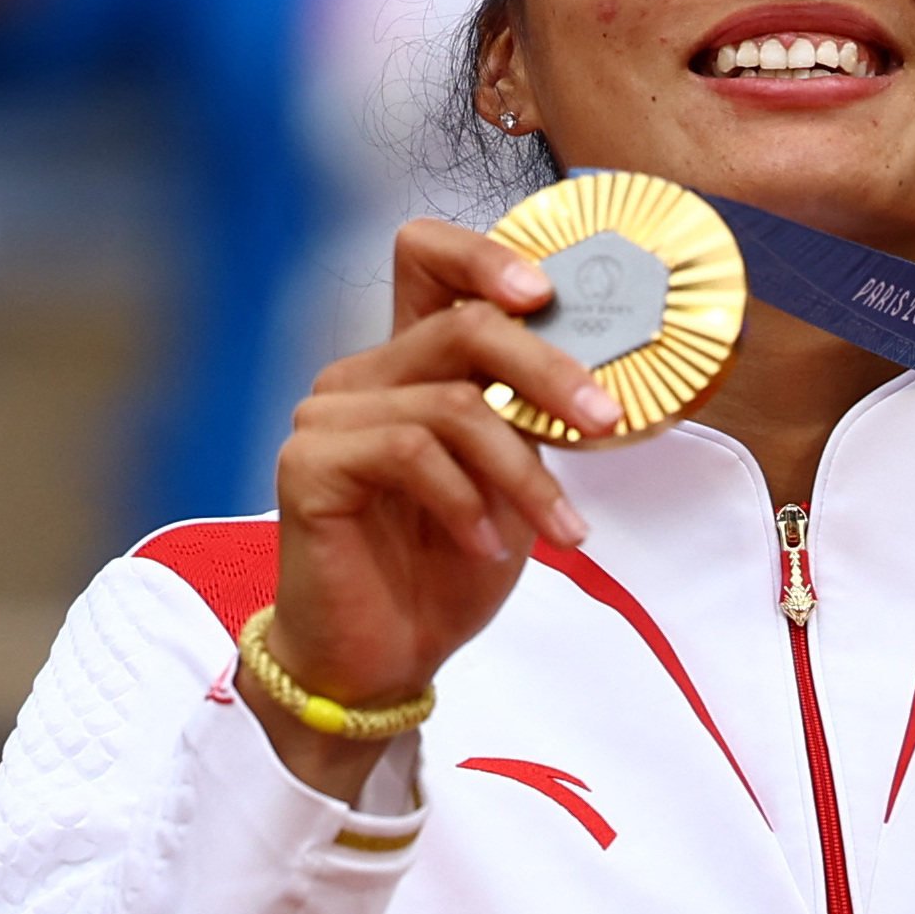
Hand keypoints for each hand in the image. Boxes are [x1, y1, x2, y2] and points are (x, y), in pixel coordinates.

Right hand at [243, 219, 622, 796]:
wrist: (385, 657)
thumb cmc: (446, 564)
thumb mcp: (513, 477)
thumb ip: (531, 414)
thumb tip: (598, 374)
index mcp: (410, 361)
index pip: (428, 258)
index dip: (485, 256)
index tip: (545, 292)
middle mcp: (364, 374)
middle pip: (463, 325)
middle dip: (548, 371)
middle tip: (606, 420)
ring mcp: (328, 415)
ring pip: (450, 403)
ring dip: (522, 472)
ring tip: (562, 529)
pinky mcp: (308, 463)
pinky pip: (409, 452)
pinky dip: (466, 501)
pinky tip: (483, 543)